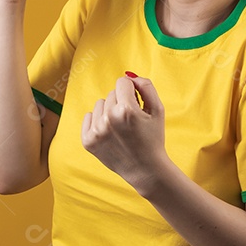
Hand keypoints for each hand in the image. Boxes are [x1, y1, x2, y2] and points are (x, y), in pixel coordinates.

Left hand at [82, 74, 168, 193]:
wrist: (145, 169)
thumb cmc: (153, 138)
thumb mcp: (158, 109)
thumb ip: (146, 86)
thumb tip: (128, 76)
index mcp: (126, 109)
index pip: (122, 82)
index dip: (132, 92)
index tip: (137, 104)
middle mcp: (109, 119)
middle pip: (111, 94)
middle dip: (122, 102)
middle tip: (131, 121)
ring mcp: (96, 131)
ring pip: (100, 104)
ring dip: (109, 111)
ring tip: (121, 127)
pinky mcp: (88, 141)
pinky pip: (88, 117)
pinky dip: (98, 122)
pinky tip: (110, 133)